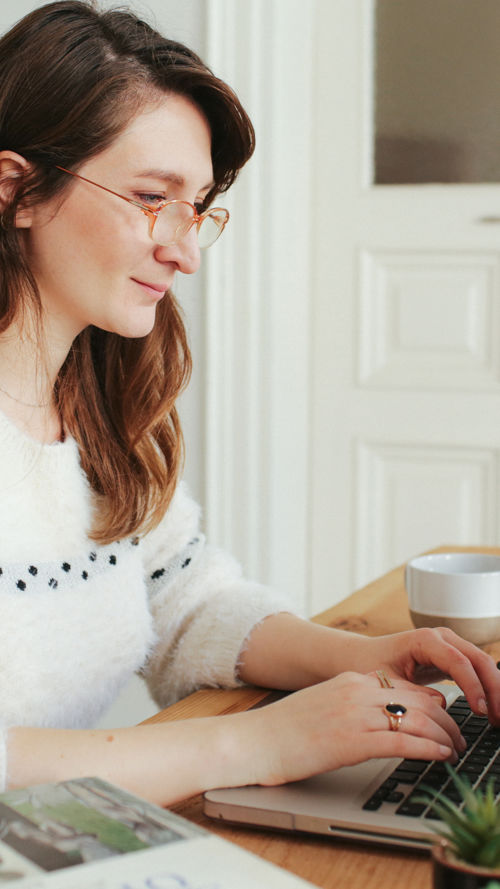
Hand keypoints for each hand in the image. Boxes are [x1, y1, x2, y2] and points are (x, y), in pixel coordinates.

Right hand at [245, 670, 463, 786]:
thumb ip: (351, 704)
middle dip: (447, 720)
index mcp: (349, 680)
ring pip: (418, 719)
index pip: (405, 686)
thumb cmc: (281, 731)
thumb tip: (381, 717)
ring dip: (445, 736)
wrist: (252, 741)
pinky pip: (404, 743)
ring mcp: (355, 714)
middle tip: (459, 736)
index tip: (444, 717)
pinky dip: (430, 749)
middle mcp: (356, 690)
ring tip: (456, 749)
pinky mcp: (353, 741)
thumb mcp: (322, 705)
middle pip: (419, 700)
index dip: (432, 703)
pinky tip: (441, 756)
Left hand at [359, 627, 499, 722]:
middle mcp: (442, 637)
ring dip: (494, 689)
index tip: (481, 711)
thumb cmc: (372, 665)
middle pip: (478, 659)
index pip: (458, 661)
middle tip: (498, 719)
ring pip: (482, 663)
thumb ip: (414, 695)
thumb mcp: (389, 683)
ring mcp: (450, 644)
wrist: (364, 655)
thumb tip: (440, 711)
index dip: (473, 686)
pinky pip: (476, 669)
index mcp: (424, 640)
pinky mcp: (452, 656)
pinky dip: (487, 687)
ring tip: (498, 718)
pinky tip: (491, 708)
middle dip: (493, 688)